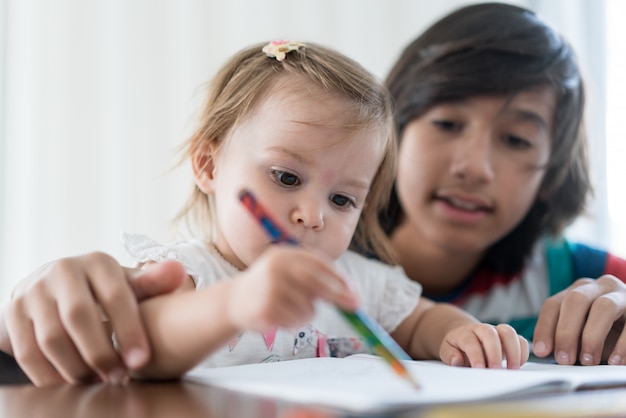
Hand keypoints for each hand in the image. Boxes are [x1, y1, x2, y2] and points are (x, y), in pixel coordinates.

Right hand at [2, 253, 186, 385]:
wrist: (56, 286)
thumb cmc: (103, 290)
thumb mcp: (128, 284)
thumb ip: (153, 283)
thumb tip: (179, 271)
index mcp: (98, 263)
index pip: (115, 296)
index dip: (129, 330)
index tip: (141, 361)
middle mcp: (63, 270)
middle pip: (79, 317)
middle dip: (100, 353)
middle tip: (118, 377)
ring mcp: (34, 290)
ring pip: (51, 337)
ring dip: (75, 367)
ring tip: (96, 381)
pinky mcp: (14, 311)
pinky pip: (27, 350)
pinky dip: (48, 374)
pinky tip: (68, 384)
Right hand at [226, 246, 357, 331]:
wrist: (234, 301)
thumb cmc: (270, 286)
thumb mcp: (289, 272)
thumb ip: (315, 277)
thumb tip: (349, 293)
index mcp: (284, 254)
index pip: (318, 263)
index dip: (339, 277)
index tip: (354, 290)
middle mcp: (275, 268)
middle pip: (316, 283)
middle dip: (339, 295)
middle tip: (356, 306)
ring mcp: (269, 289)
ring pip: (309, 307)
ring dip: (308, 313)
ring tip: (292, 310)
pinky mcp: (266, 310)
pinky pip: (297, 320)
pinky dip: (296, 323)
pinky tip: (282, 317)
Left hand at [440, 323, 528, 368]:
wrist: (464, 335)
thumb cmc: (456, 346)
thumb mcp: (446, 350)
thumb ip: (450, 355)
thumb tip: (457, 360)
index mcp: (464, 333)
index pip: (470, 341)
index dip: (475, 354)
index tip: (479, 369)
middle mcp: (481, 329)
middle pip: (490, 333)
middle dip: (494, 353)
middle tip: (496, 371)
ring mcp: (496, 331)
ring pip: (508, 332)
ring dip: (513, 351)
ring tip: (512, 369)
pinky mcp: (508, 338)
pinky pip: (520, 339)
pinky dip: (522, 352)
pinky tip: (517, 365)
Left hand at [533, 275, 625, 365]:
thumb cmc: (606, 334)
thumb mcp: (582, 333)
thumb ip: (566, 339)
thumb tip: (545, 354)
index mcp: (577, 290)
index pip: (553, 304)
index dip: (545, 327)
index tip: (542, 351)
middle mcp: (599, 287)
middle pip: (576, 300)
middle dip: (566, 331)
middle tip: (564, 359)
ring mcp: (622, 295)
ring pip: (604, 307)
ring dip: (592, 336)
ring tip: (587, 361)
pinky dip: (622, 345)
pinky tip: (614, 361)